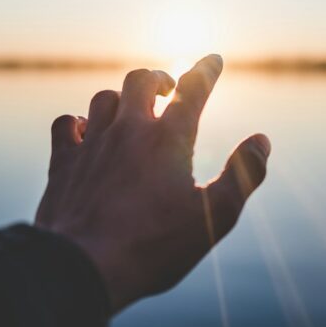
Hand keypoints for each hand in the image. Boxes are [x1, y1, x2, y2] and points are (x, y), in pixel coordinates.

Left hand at [34, 54, 270, 313]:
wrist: (83, 267)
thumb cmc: (154, 247)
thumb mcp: (214, 217)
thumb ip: (243, 175)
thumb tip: (262, 140)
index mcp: (169, 139)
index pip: (192, 89)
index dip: (206, 70)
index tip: (213, 59)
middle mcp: (128, 131)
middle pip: (141, 80)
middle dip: (158, 78)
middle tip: (168, 89)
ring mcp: (92, 144)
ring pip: (104, 98)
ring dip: (120, 98)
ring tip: (131, 111)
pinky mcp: (63, 163)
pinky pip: (67, 124)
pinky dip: (79, 122)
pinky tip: (86, 132)